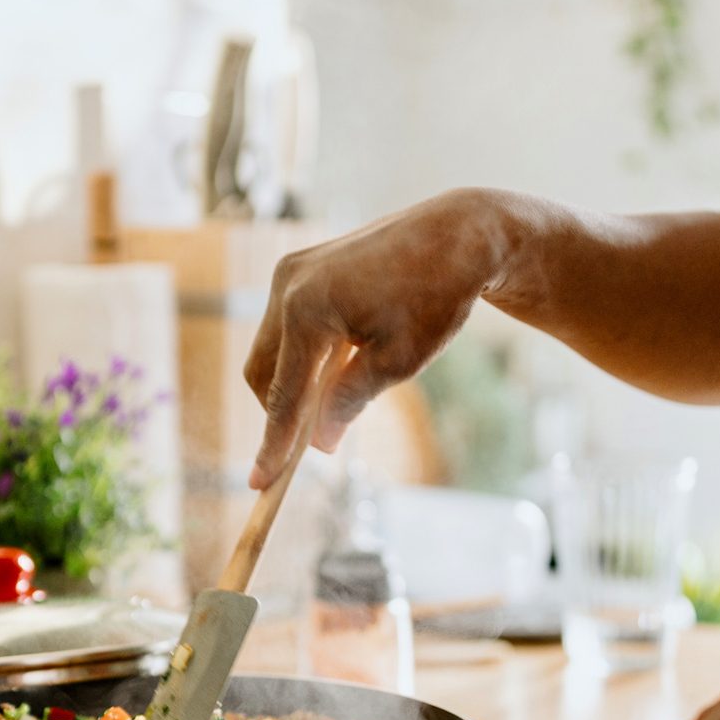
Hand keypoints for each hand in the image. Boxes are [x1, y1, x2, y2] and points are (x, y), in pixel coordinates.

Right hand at [243, 189, 515, 486]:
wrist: (457, 235)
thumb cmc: (436, 297)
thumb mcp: (398, 362)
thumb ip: (348, 402)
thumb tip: (318, 445)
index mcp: (308, 311)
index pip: (284, 395)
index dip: (273, 446)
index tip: (261, 484)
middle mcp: (287, 287)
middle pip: (262, 372)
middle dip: (280, 411)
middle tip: (307, 447)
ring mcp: (290, 272)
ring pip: (270, 348)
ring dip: (292, 382)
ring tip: (335, 400)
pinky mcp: (299, 266)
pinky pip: (285, 324)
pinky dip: (302, 354)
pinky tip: (338, 364)